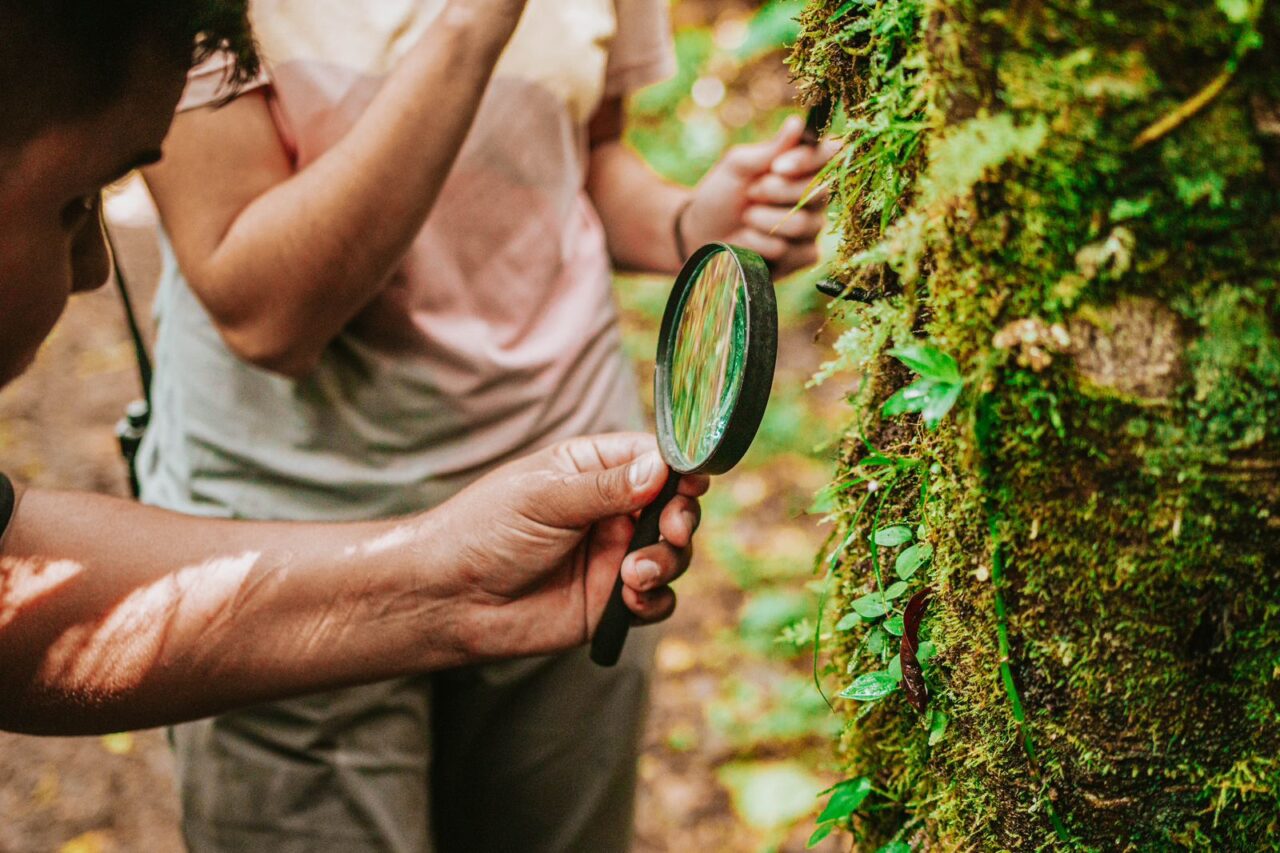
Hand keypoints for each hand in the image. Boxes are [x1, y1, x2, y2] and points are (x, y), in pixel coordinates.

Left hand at [434, 433, 708, 658]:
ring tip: (632, 574)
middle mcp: (610, 511)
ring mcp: (613, 556)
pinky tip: (629, 599)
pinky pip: (657, 599)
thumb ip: (606, 487)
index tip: (692, 483)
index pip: (654, 459)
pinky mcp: (610, 601)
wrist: (449, 598)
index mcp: (593, 470)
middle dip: (681, 519)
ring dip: (667, 561)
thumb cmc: (484, 531)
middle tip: (670, 530)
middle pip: (675, 507)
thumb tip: (661, 467)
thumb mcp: (545, 498)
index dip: (681, 470)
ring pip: (673, 554)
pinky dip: (655, 599)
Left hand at [680, 115, 840, 276]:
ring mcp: (814, 226)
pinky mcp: (805, 255)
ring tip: (746, 217)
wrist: (702, 234)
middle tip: (751, 193)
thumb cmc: (721, 195)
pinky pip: (792, 251)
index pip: (830, 154)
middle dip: (775, 192)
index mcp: (805, 166)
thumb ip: (769, 149)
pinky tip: (749, 241)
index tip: (777, 166)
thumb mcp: (738, 166)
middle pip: (817, 192)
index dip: (807, 161)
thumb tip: (797, 123)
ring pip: (801, 224)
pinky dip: (760, 245)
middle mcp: (817, 195)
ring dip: (763, 220)